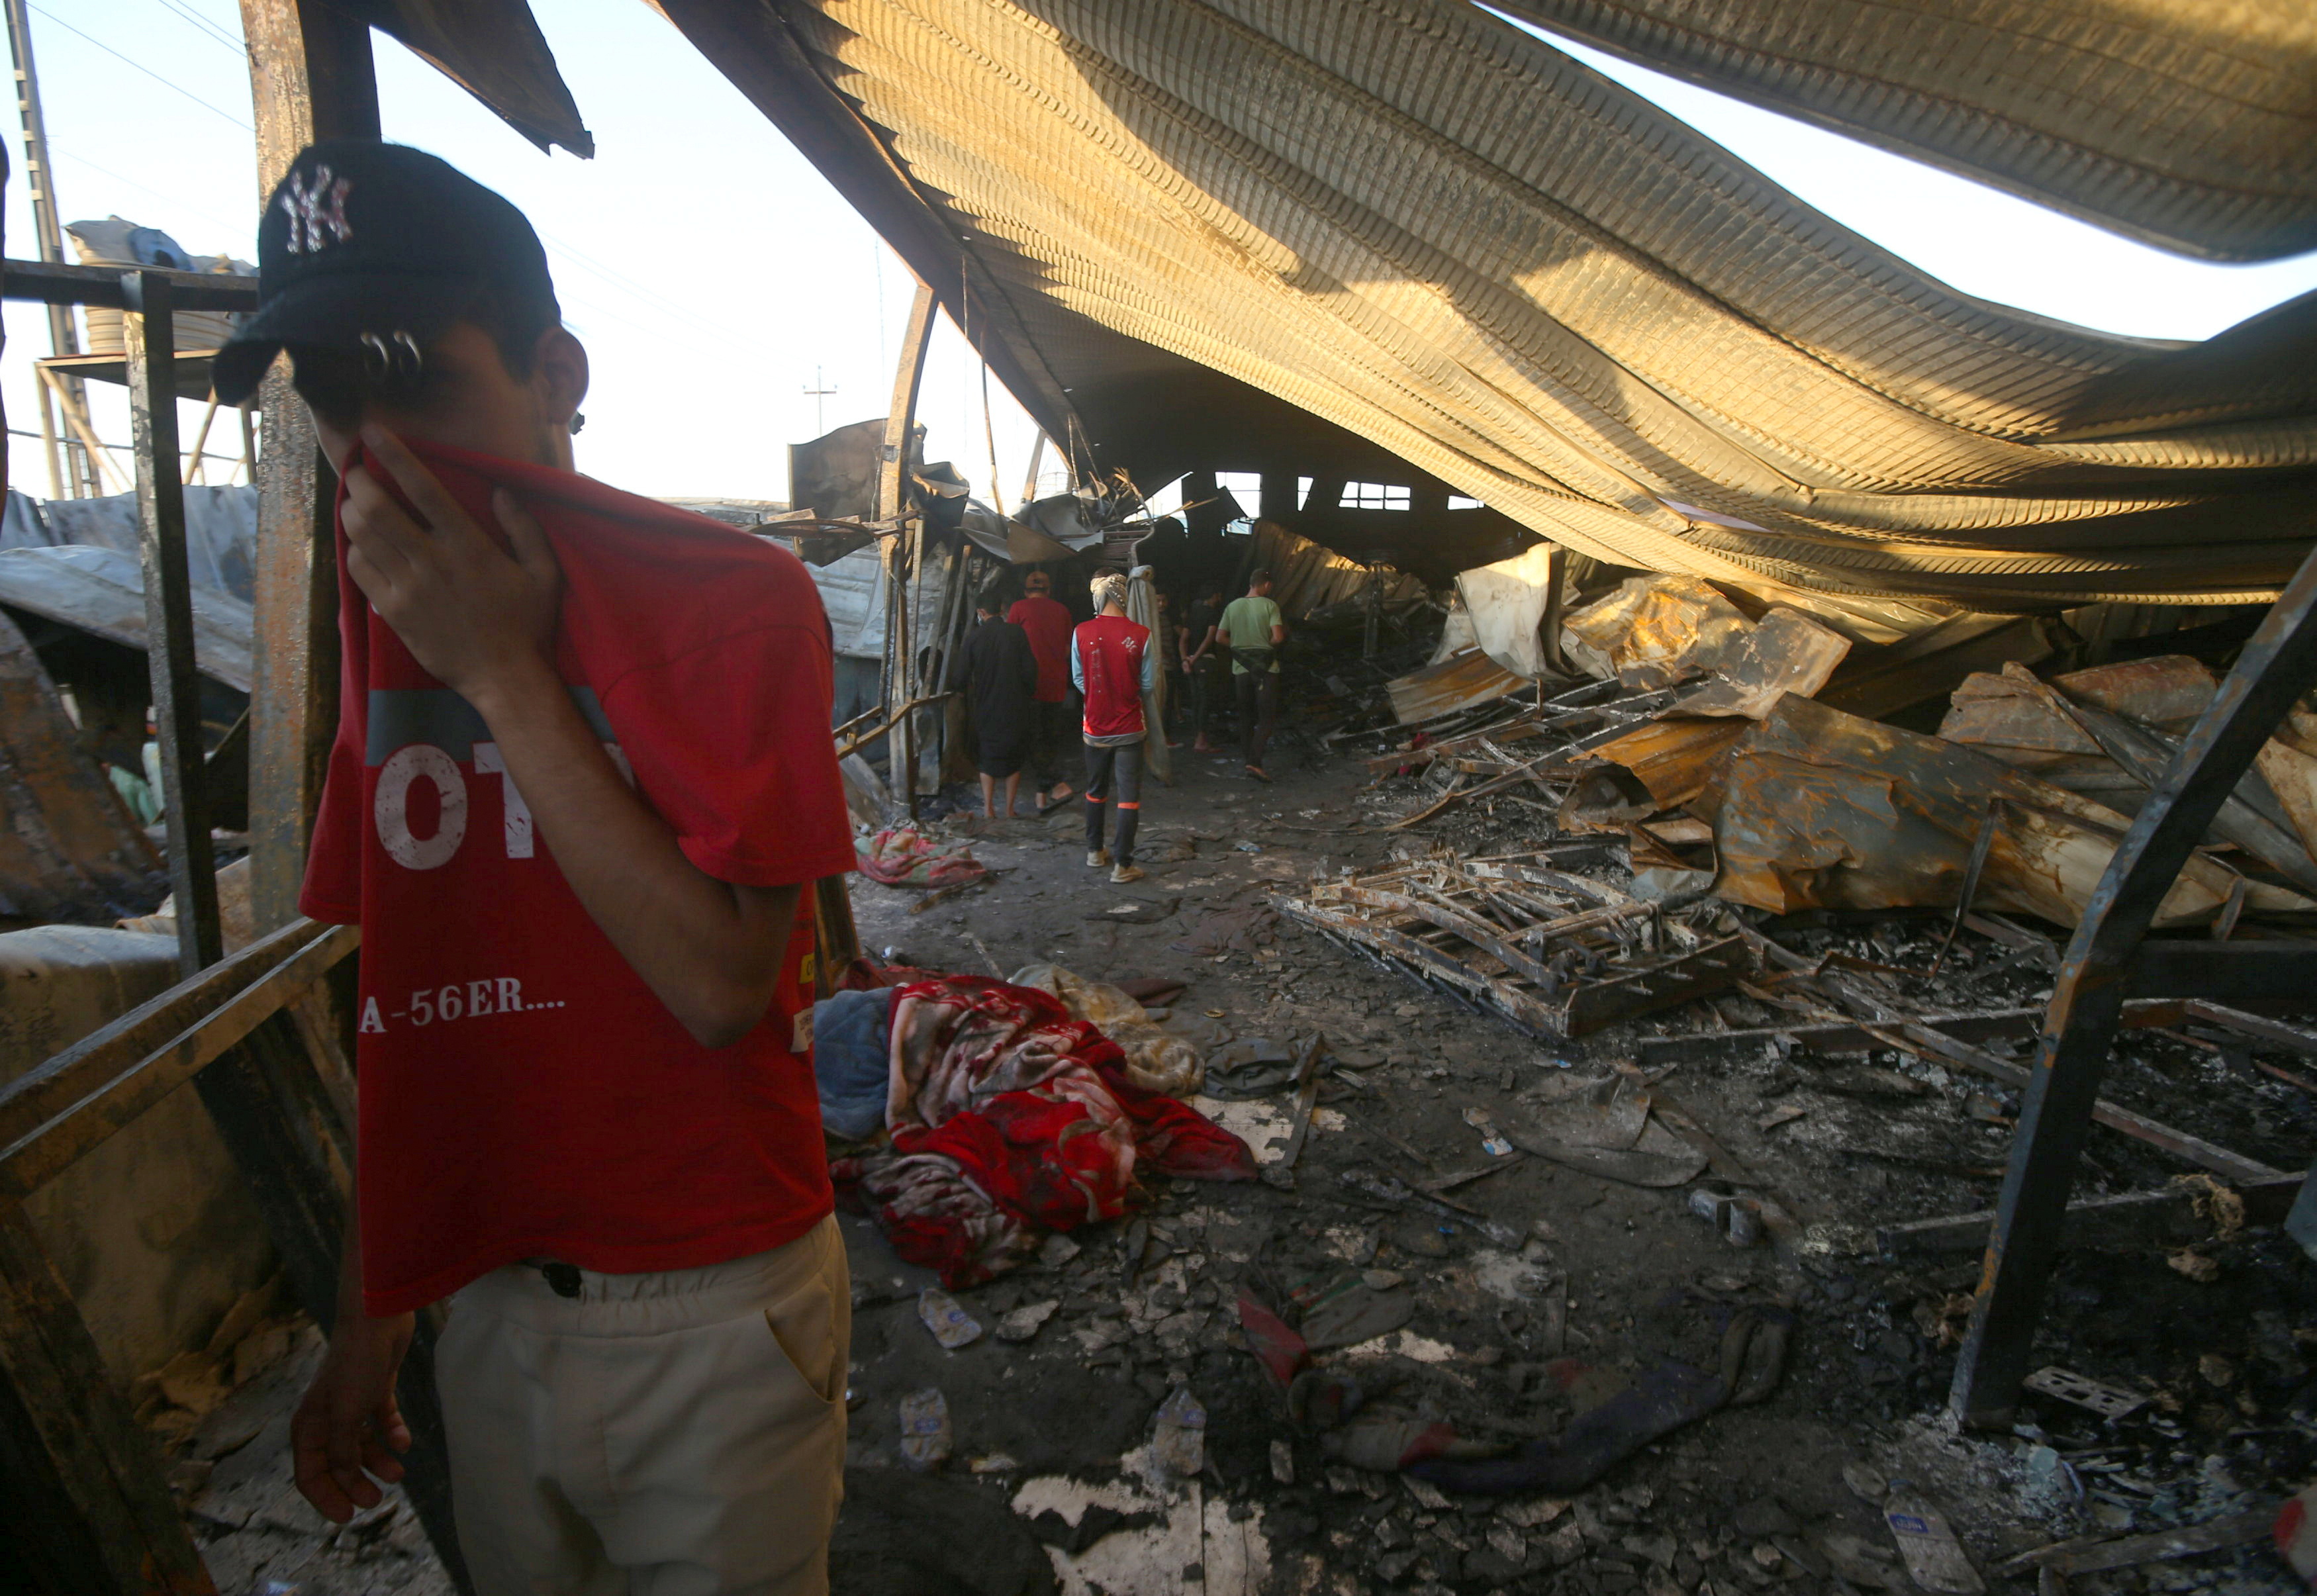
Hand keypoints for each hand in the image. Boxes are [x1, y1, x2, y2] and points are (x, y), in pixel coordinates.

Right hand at [292, 1308, 414, 1521]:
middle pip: (336, 1464)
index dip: (326, 1497)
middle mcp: (326, 1418)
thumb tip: (346, 1478)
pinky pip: (381, 1421)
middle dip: (354, 1484)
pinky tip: (404, 1443)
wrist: (377, 1319)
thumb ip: (344, 1451)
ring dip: (377, 1462)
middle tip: (377, 1501)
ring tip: (398, 1474)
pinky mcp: (375, 1389)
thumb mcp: (346, 1415)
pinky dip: (392, 1434)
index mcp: (308, 1426)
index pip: (309, 1473)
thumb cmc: (355, 1365)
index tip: (347, 1517)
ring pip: (361, 1445)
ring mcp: (351, 1403)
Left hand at [342, 424, 562, 700]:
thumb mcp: (544, 572)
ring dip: (352, 512)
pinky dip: (355, 551)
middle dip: (360, 481)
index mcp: (469, 546)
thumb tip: (500, 490)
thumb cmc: (529, 622)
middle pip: (377, 508)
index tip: (373, 432)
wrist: (505, 677)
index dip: (395, 455)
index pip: (424, 488)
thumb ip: (525, 528)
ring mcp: (409, 589)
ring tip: (356, 503)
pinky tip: (363, 546)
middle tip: (358, 472)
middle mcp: (433, 562)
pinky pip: (360, 571)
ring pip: (362, 537)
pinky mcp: (394, 613)